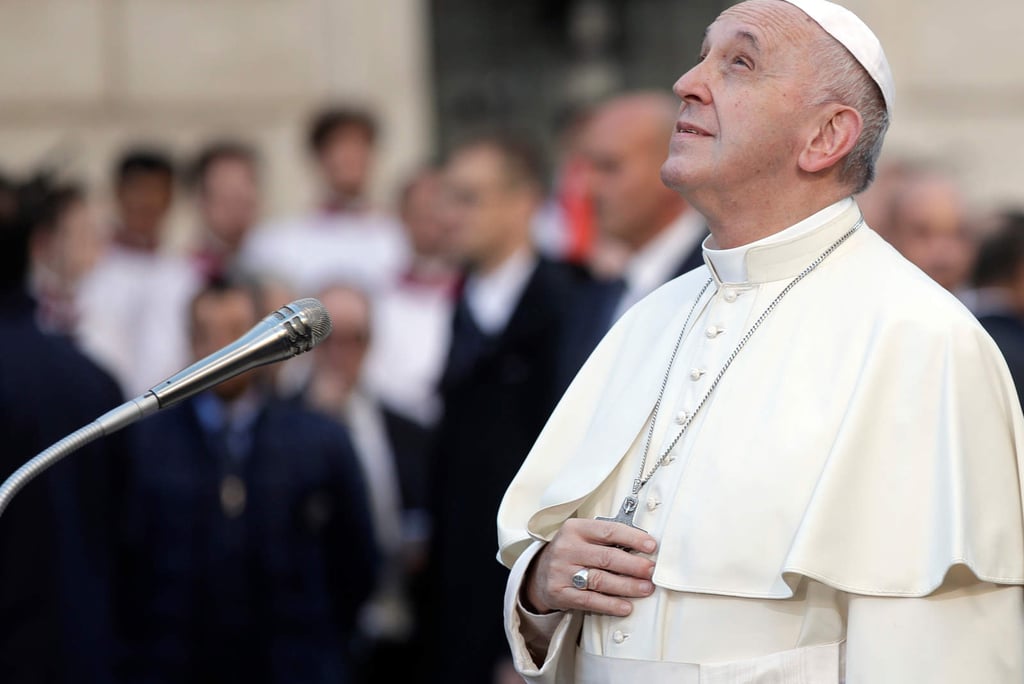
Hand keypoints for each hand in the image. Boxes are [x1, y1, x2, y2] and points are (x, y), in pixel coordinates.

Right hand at [522, 518, 656, 617]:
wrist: (539, 573)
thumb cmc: (571, 553)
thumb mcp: (583, 537)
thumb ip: (607, 539)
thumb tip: (642, 547)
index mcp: (575, 529)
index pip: (608, 530)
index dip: (632, 538)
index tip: (651, 546)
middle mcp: (567, 548)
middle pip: (607, 557)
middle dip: (634, 565)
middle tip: (651, 571)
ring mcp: (561, 571)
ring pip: (600, 580)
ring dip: (627, 586)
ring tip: (645, 588)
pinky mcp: (560, 593)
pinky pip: (590, 601)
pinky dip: (610, 605)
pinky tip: (626, 606)